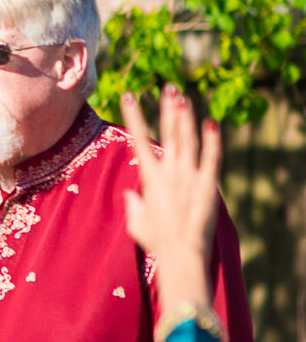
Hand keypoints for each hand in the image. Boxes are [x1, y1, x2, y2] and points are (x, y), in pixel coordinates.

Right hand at [119, 85, 220, 307]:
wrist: (181, 254)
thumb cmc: (156, 242)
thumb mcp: (137, 223)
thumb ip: (134, 205)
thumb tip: (132, 195)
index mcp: (150, 178)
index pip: (138, 138)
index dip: (133, 115)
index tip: (129, 95)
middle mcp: (170, 172)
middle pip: (168, 132)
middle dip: (167, 108)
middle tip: (168, 87)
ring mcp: (191, 177)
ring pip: (188, 139)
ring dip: (185, 117)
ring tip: (183, 97)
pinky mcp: (209, 185)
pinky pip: (212, 158)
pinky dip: (212, 140)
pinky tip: (211, 123)